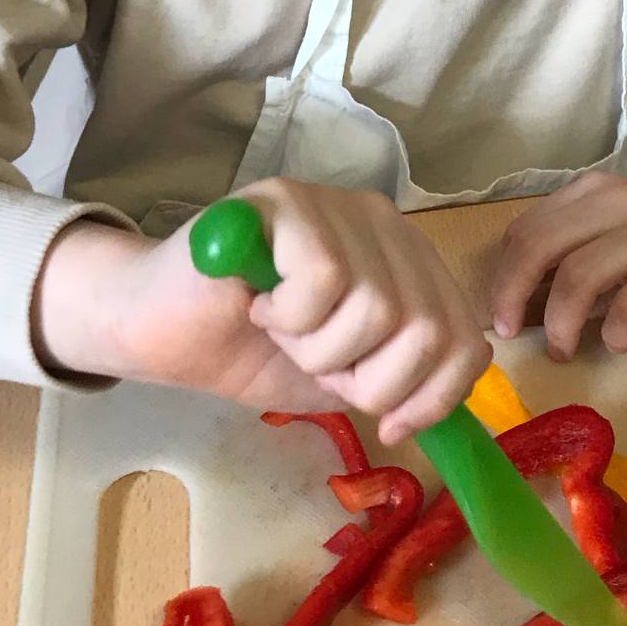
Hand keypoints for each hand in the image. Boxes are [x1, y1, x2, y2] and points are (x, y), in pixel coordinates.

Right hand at [33, 181, 490, 444]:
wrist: (161, 329)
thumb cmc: (252, 351)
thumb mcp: (345, 378)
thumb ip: (400, 379)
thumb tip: (448, 403)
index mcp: (411, 268)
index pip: (465, 340)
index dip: (434, 397)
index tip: (388, 424)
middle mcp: (386, 225)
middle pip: (427, 330)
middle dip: (369, 380)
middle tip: (315, 364)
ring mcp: (338, 206)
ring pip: (378, 309)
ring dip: (320, 349)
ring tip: (284, 332)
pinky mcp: (287, 202)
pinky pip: (324, 279)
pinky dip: (292, 317)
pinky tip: (263, 308)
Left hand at [488, 171, 626, 360]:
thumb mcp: (623, 232)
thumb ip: (578, 251)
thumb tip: (522, 299)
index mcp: (596, 193)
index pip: (527, 229)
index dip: (502, 277)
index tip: (499, 318)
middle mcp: (621, 203)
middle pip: (541, 247)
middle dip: (514, 296)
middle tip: (513, 335)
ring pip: (581, 274)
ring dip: (561, 322)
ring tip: (564, 349)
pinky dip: (616, 328)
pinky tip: (618, 344)